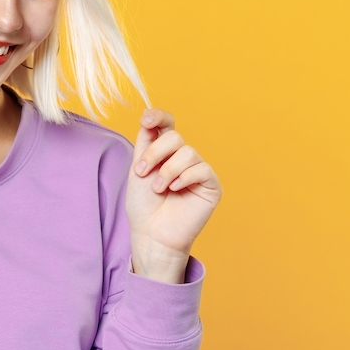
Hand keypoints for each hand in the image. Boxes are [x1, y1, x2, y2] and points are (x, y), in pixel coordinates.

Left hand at [126, 108, 221, 283]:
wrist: (151, 233)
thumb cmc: (143, 206)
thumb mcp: (138, 169)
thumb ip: (145, 143)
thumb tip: (148, 116)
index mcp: (165, 152)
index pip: (167, 125)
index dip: (159, 116)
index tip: (146, 119)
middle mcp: (183, 158)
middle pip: (175, 137)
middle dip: (155, 153)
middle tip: (143, 173)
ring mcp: (198, 171)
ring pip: (188, 152)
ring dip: (168, 171)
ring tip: (159, 189)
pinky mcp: (211, 185)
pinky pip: (202, 169)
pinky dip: (185, 178)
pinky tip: (176, 190)